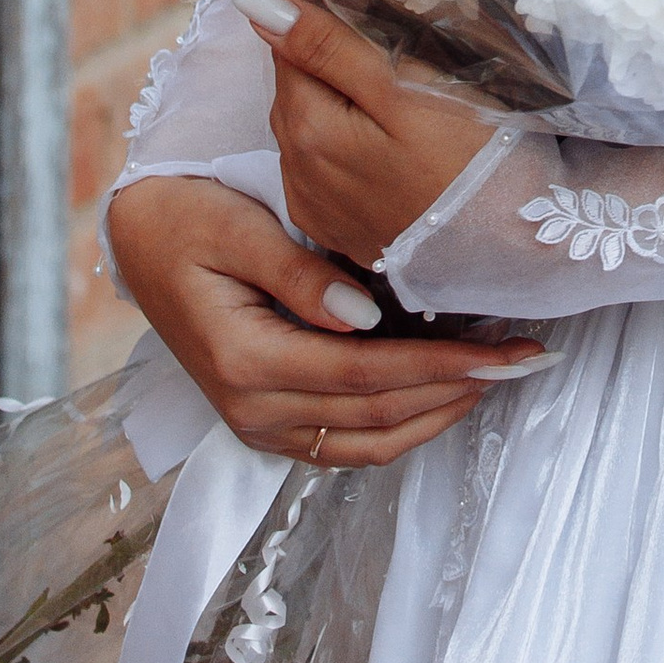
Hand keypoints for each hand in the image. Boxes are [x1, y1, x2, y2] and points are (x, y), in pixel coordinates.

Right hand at [106, 176, 538, 465]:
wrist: (137, 238)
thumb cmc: (185, 219)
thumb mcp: (237, 229)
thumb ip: (299, 275)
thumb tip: (364, 316)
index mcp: (247, 362)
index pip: (367, 376)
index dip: (442, 365)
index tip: (504, 347)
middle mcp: (253, 410)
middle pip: (376, 417)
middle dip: (458, 390)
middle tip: (527, 359)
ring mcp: (258, 423)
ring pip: (366, 444)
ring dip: (437, 414)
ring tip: (498, 374)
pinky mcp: (267, 418)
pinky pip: (344, 442)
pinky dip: (400, 424)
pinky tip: (441, 392)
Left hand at [241, 0, 504, 265]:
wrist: (516, 254)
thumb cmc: (474, 164)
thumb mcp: (405, 94)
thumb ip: (328, 49)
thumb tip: (252, 0)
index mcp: (306, 126)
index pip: (284, 27)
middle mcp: (296, 168)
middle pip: (290, 71)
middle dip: (298, 16)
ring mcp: (316, 202)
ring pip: (302, 113)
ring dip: (314, 68)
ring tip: (337, 20)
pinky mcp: (339, 225)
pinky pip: (319, 154)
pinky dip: (330, 117)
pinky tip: (357, 104)